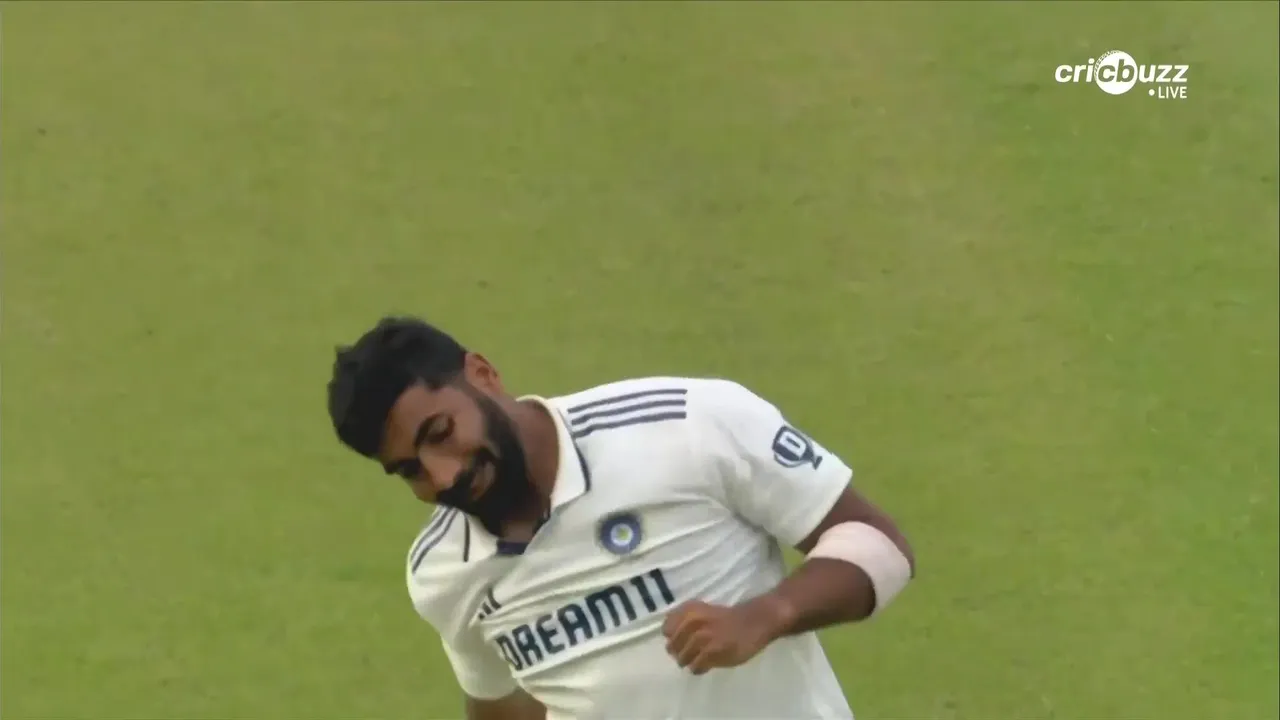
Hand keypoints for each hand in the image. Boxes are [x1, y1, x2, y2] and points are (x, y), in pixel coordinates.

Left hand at [661, 597, 791, 674]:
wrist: (754, 622)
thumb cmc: (727, 618)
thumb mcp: (702, 611)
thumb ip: (684, 622)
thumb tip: (670, 642)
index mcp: (689, 610)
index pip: (666, 628)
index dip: (672, 638)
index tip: (681, 641)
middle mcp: (692, 621)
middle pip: (672, 647)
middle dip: (679, 653)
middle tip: (690, 654)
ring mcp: (702, 637)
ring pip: (682, 658)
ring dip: (688, 662)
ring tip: (699, 660)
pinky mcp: (713, 651)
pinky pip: (696, 666)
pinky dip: (698, 668)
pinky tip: (705, 665)